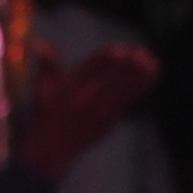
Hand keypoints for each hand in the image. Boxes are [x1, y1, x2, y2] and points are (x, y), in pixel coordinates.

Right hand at [5, 41, 155, 182]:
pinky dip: (140, 88)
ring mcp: (100, 111)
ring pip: (123, 90)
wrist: (51, 150)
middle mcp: (88, 98)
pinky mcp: (110, 120)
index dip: (108, 61)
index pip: (91, 72)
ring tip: (152, 63)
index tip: (120, 51)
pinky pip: (128, 101)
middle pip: (111, 79)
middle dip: (127, 67)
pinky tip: (153, 75)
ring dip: (138, 77)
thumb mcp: (42, 89)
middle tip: (140, 54)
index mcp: (73, 87)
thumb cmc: (46, 115)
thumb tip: (39, 42)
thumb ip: (47, 65)